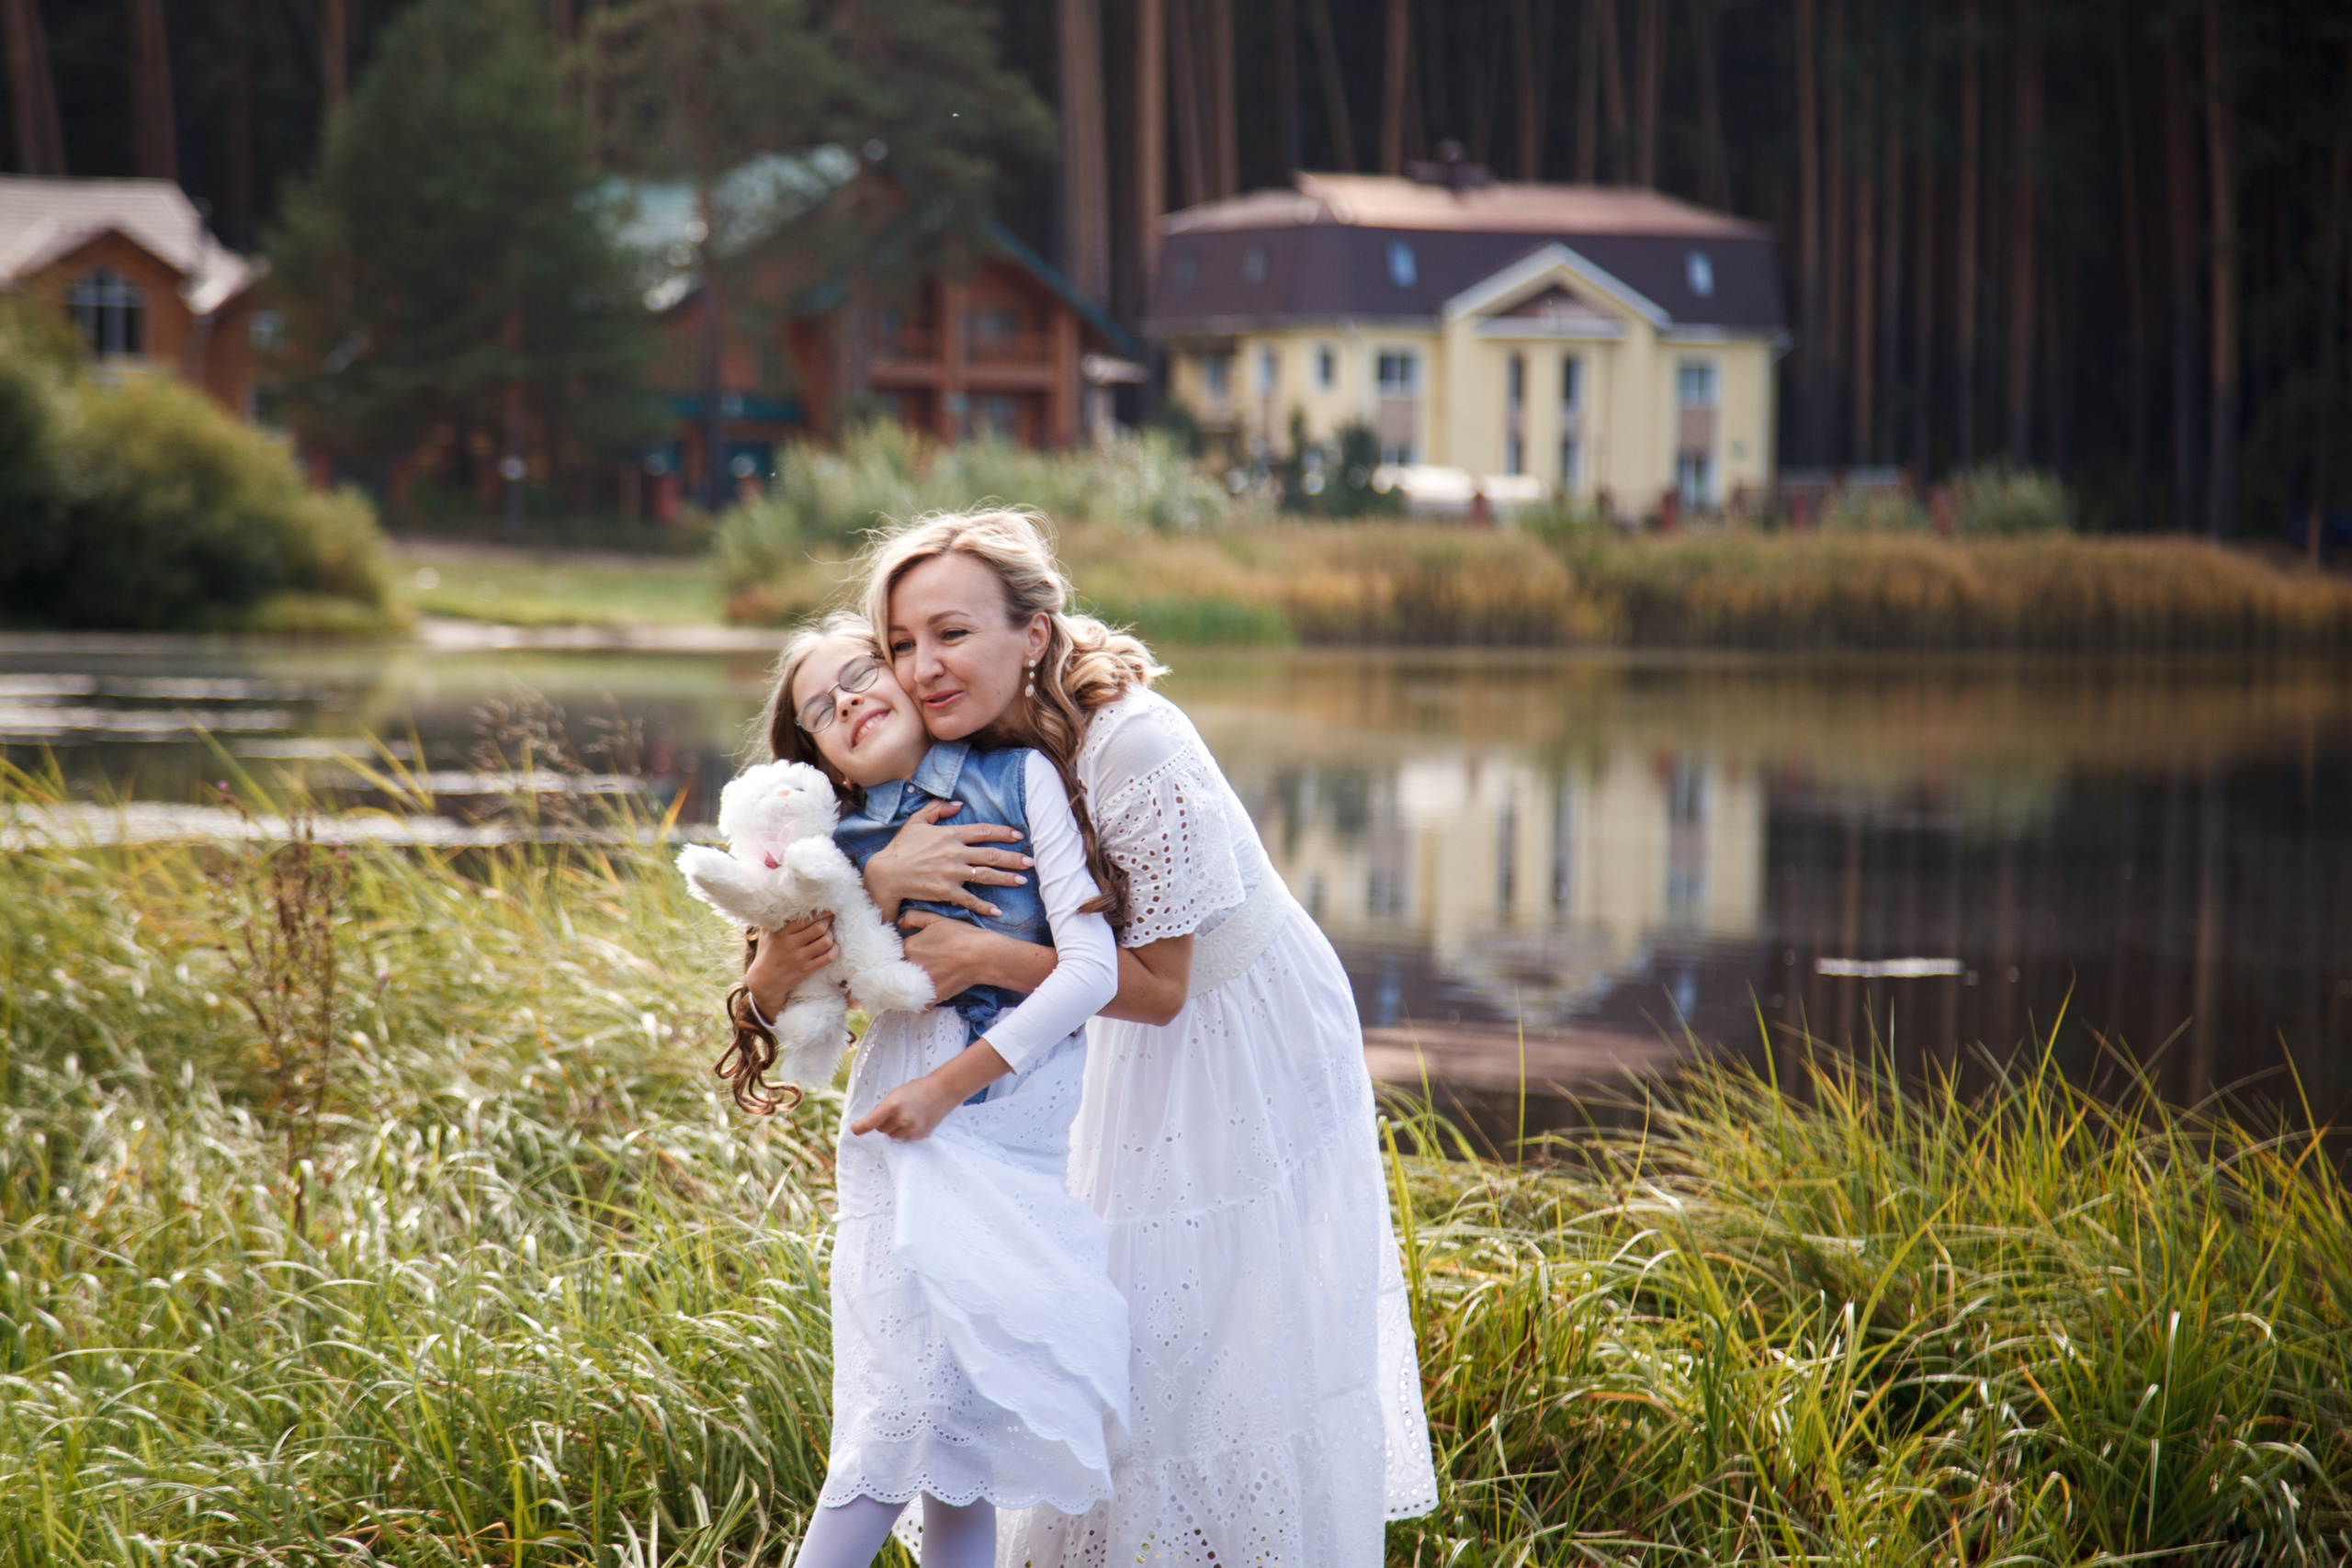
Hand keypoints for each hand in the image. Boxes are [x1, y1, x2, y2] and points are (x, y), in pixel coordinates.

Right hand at [745, 915, 835, 1019]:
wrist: (765, 982)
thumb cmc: (767, 954)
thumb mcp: (766, 934)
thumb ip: (772, 918)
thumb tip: (778, 899)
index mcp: (781, 932)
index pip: (806, 917)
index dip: (820, 911)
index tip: (826, 908)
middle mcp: (790, 944)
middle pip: (819, 927)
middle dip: (828, 921)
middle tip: (830, 918)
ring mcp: (799, 958)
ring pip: (825, 941)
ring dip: (831, 935)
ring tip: (830, 931)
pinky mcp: (806, 970)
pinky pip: (828, 958)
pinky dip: (835, 950)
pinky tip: (833, 945)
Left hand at [848, 1041, 1010, 1140]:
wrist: (942, 1091)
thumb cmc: (916, 1090)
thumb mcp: (895, 1094)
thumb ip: (882, 1109)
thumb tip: (869, 1125)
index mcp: (892, 1106)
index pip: (870, 1123)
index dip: (860, 1127)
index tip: (854, 1128)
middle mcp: (901, 1119)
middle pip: (880, 1129)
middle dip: (883, 1122)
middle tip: (895, 1110)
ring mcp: (911, 1129)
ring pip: (891, 1135)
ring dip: (894, 1128)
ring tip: (907, 1114)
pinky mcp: (919, 1135)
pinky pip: (904, 1138)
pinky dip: (905, 1131)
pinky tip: (914, 1119)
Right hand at [863, 800, 1031, 919]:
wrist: (886, 874)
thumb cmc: (901, 847)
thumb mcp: (917, 822)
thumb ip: (937, 809)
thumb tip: (958, 803)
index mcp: (950, 835)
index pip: (983, 831)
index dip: (1003, 832)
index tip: (1018, 835)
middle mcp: (955, 853)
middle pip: (991, 855)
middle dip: (1013, 858)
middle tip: (1031, 861)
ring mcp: (951, 873)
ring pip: (986, 875)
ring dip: (1006, 878)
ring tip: (1022, 880)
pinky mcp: (946, 891)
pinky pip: (970, 899)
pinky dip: (984, 906)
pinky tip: (997, 910)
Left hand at [898, 909, 1010, 997]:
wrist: (982, 955)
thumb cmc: (961, 935)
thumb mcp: (936, 919)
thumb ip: (914, 917)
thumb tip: (900, 922)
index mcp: (909, 946)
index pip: (898, 952)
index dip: (906, 952)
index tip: (917, 953)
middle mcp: (911, 966)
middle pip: (902, 969)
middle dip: (909, 967)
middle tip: (926, 965)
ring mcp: (920, 983)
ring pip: (908, 986)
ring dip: (913, 984)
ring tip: (928, 978)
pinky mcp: (931, 998)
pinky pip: (919, 1003)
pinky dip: (922, 1001)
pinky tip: (930, 992)